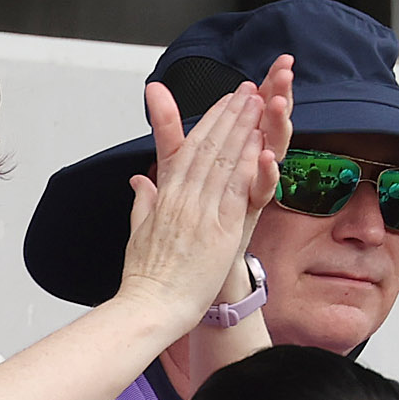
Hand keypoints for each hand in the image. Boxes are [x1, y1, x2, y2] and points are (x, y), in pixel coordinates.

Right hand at [118, 57, 291, 321]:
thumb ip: (143, 202)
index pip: (187, 151)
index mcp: (164, 198)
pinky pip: (235, 192)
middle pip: (207, 149)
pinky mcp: (218, 232)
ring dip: (241, 130)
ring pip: (222, 162)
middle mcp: (182, 200)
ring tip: (257, 104)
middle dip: (229, 117)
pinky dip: (246, 166)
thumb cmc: (146, 277)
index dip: (208, 124)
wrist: (150, 308)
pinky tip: (259, 145)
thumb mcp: (139, 231)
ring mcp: (200, 214)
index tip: (223, 104)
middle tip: (246, 91)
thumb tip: (140, 181)